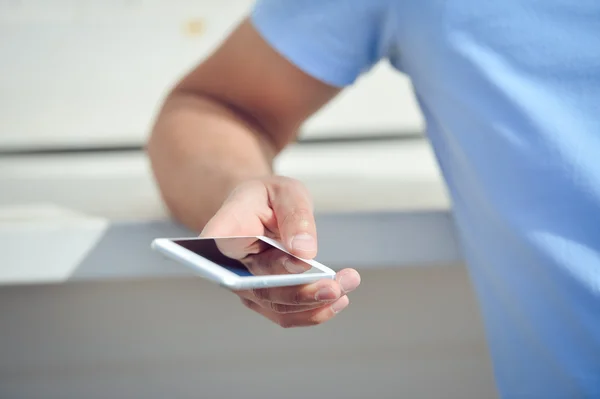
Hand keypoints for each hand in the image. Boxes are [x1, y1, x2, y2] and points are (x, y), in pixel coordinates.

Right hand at [200, 176, 360, 327]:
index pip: (224, 246)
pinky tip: (339, 299)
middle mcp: (229, 266)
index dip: (249, 257)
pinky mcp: (263, 298)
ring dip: (315, 303)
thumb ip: (294, 216)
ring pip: (277, 306)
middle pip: (261, 287)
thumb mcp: (286, 192)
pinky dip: (314, 310)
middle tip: (334, 287)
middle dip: (302, 293)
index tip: (297, 262)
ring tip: (346, 285)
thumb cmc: (269, 198)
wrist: (260, 211)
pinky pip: (286, 313)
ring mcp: (245, 286)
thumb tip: (304, 251)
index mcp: (225, 229)